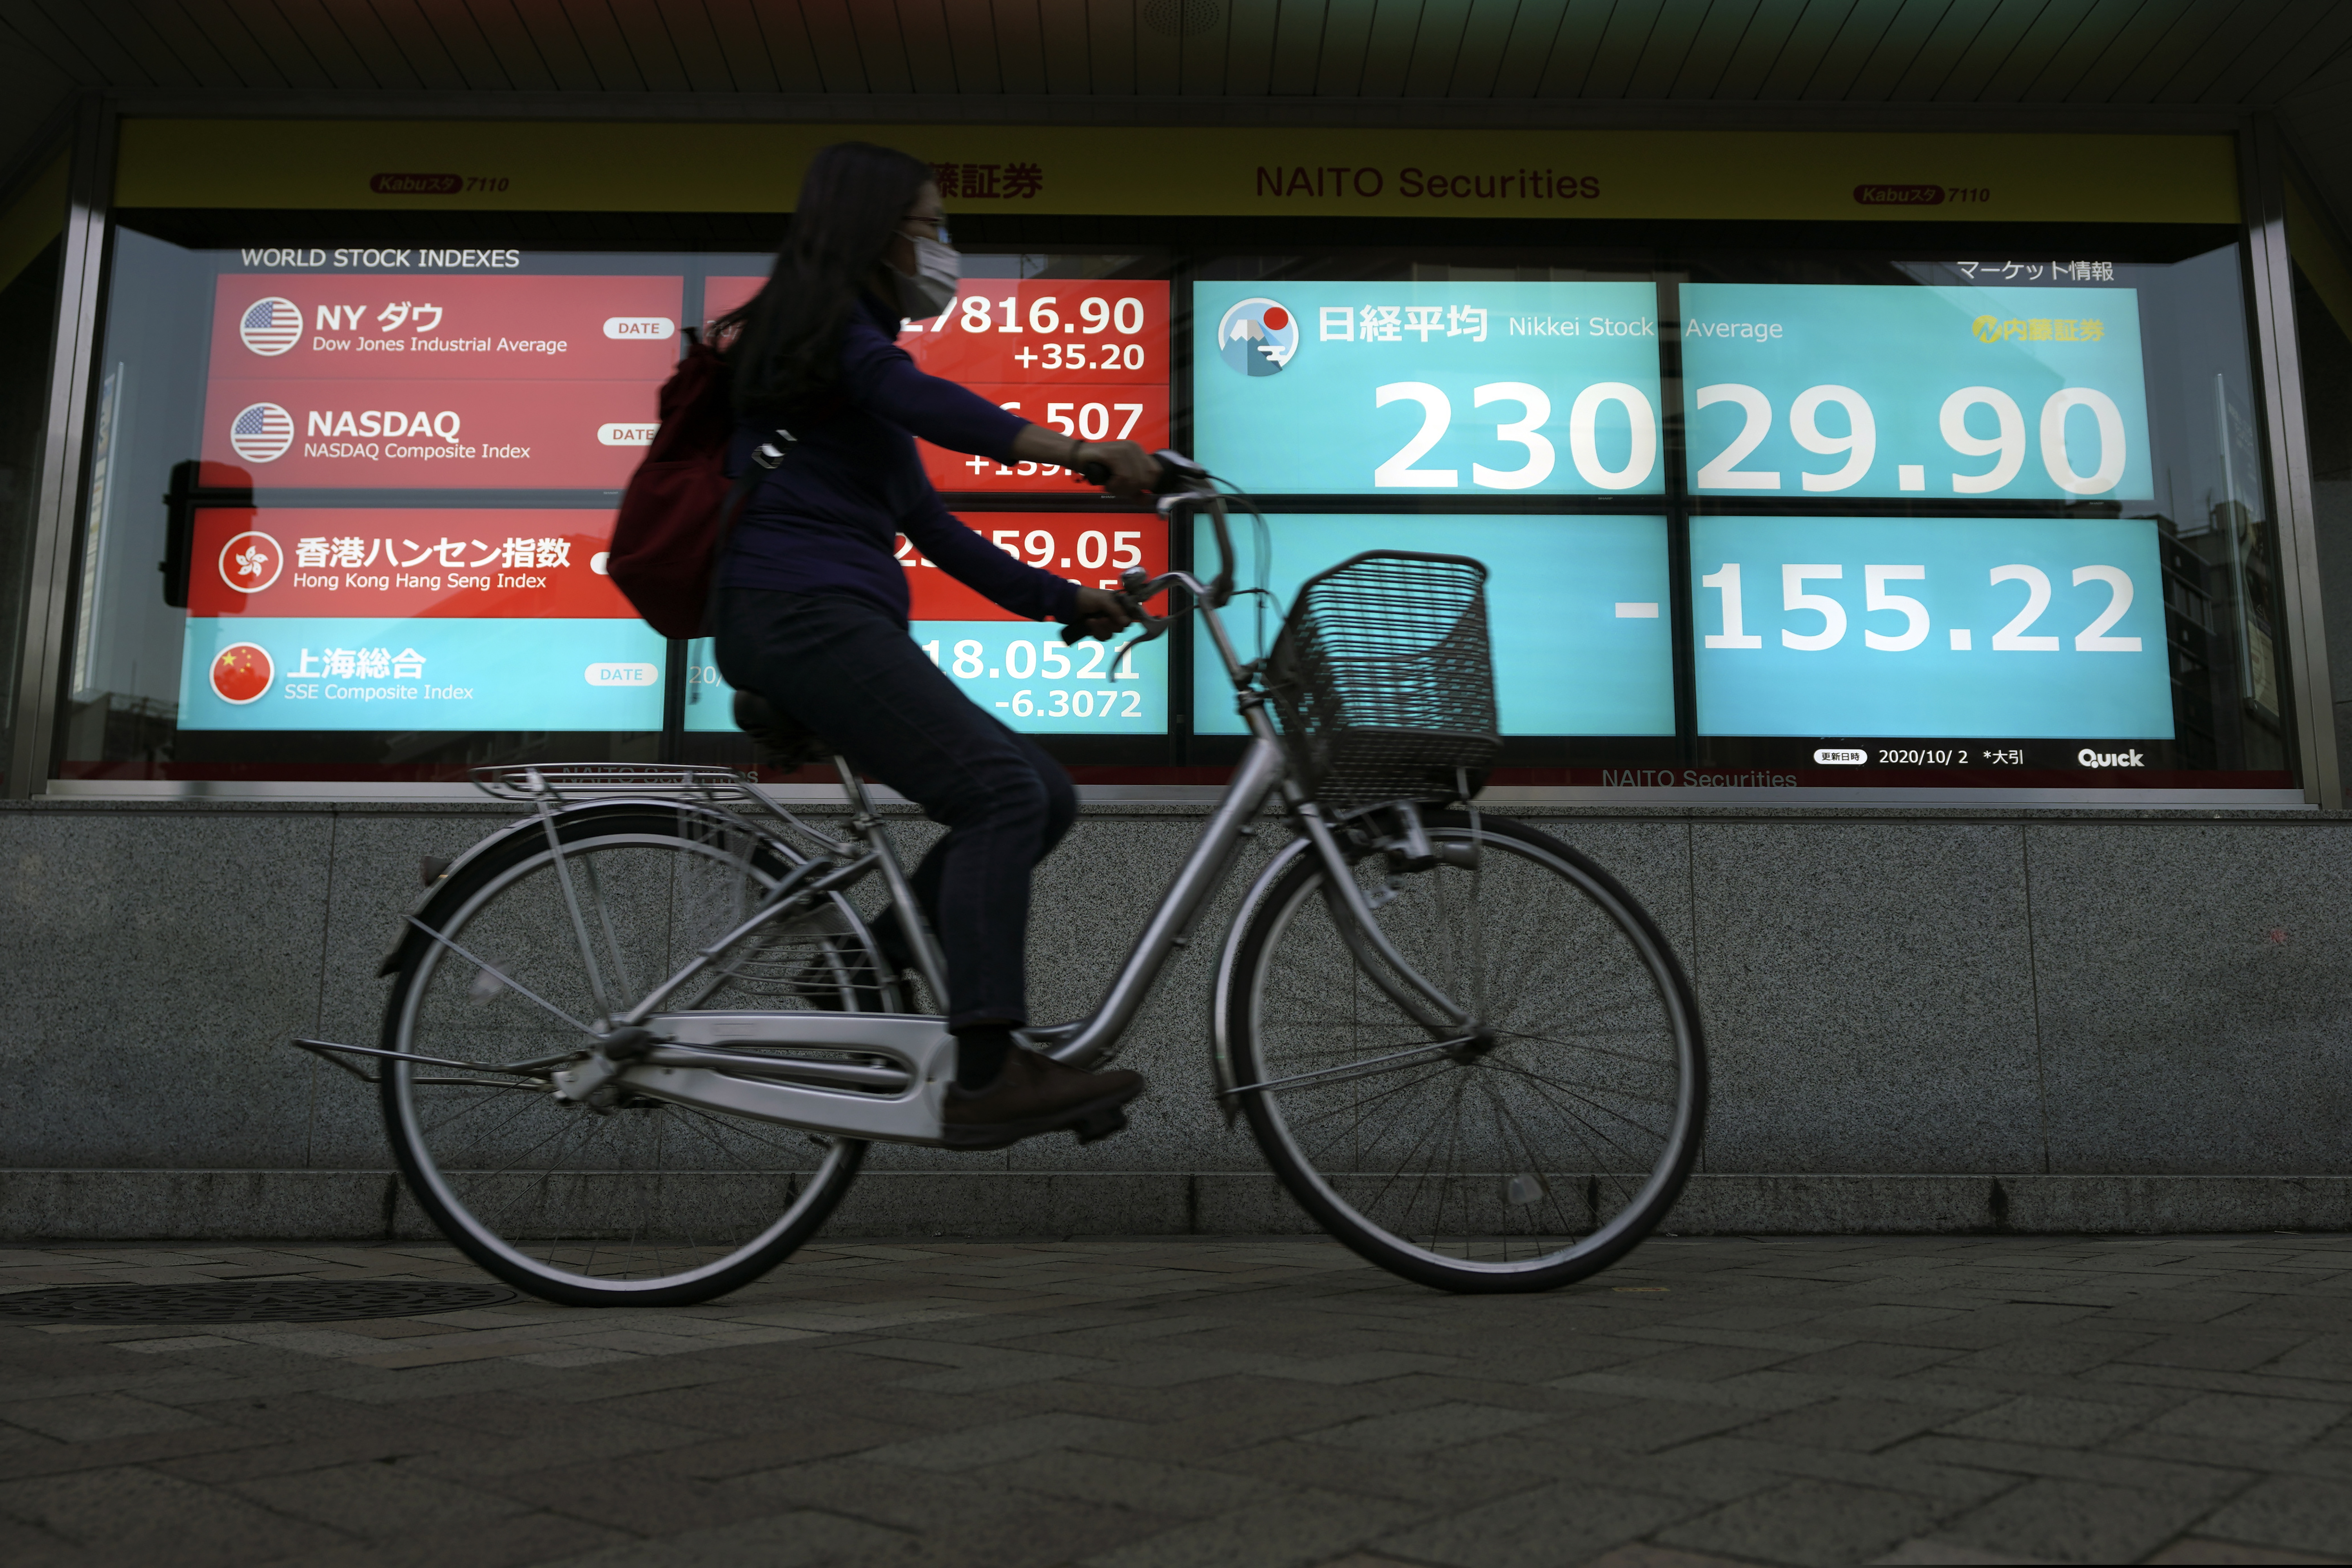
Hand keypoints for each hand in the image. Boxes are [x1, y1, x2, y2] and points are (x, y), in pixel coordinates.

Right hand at [1007, 426, 1161, 496]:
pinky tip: (1107, 484)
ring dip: (1122, 490)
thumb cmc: (1098, 469)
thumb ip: (1135, 491)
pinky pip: (1124, 477)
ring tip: (1110, 486)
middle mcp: (1135, 448)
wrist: (1076, 458)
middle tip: (1117, 488)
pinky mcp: (1114, 454)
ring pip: (1136, 480)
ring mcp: (1125, 449)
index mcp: (1139, 451)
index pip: (1156, 472)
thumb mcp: (1120, 482)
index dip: (1146, 486)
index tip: (1130, 489)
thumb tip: (1148, 501)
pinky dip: (1115, 486)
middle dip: (1133, 490)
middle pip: (1147, 479)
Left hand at [1070, 586, 1138, 639]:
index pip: (1129, 617)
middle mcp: (1113, 614)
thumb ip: (1115, 610)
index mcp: (1117, 604)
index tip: (1116, 619)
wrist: (1068, 603)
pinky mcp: (1096, 630)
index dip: (1123, 620)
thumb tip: (1125, 622)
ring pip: (1111, 634)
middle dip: (1109, 625)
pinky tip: (1088, 625)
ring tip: (1090, 621)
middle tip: (1100, 618)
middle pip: (1120, 628)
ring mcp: (1105, 623)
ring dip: (1100, 629)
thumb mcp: (1102, 600)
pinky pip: (1102, 637)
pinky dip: (1095, 633)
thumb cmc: (1086, 597)